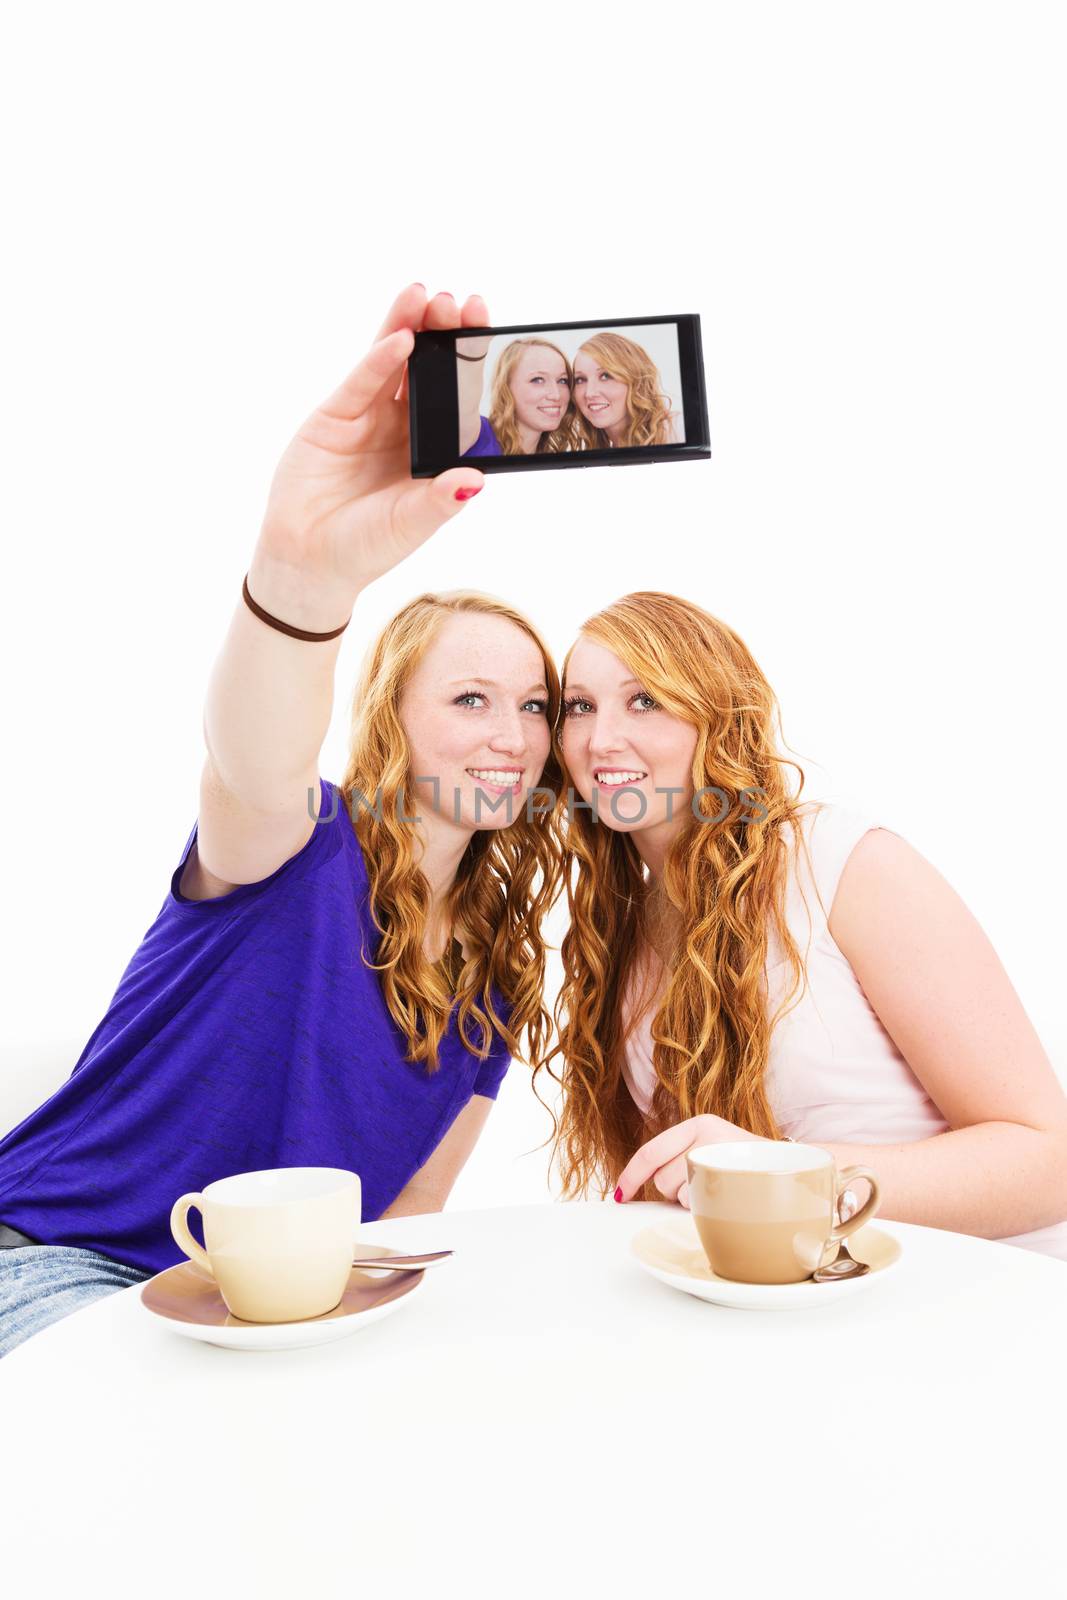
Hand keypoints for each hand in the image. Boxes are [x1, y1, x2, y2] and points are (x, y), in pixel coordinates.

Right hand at [257, 284, 489, 601]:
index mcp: (432, 451)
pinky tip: (401, 337)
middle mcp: (405, 428)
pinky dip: (380, 359)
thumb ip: (440, 501)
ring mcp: (370, 418)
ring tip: (425, 295)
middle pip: (430, 371)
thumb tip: (477, 479)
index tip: (491, 331)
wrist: (308, 561)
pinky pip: (363, 381)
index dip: (473, 366)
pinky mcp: (336, 415)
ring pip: (394, 364)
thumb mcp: (410, 525)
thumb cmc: (365, 547)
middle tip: (462, 302)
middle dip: (445, 335)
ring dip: (411, 329)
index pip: (459, 400)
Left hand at [615, 1114, 764, 1208]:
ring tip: (720, 1190)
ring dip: (692, 1201)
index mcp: (699, 1124)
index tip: (621, 1194)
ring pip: (678, 1193)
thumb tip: (638, 1185)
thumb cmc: (749, 1168)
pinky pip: (698, 1202)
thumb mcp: (714, 1149)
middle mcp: (706, 1133)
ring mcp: (718, 1153)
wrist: (798, 1170)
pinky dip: (706, 1207)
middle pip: (662, 1178)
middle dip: (672, 1193)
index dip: (631, 1175)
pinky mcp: (730, 1174)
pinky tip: (726, 1197)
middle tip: (702, 1188)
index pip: (651, 1151)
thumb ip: (682, 1157)